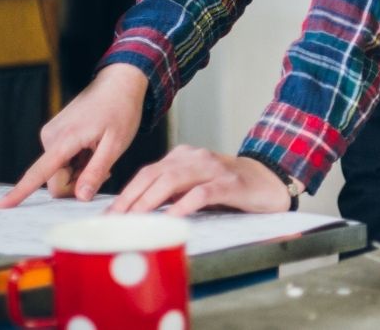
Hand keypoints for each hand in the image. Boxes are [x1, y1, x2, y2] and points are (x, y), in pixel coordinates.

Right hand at [0, 63, 146, 207]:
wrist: (119, 82)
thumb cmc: (120, 110)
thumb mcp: (115, 145)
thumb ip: (96, 172)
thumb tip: (80, 197)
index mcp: (64, 139)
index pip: (39, 173)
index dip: (21, 192)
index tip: (1, 206)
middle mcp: (50, 137)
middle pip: (55, 180)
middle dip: (78, 182)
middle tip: (103, 169)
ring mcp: (50, 134)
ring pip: (59, 171)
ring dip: (79, 171)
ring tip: (98, 153)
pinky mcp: (54, 134)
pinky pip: (61, 160)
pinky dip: (77, 162)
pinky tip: (92, 148)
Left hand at [107, 147, 292, 216]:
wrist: (270, 180)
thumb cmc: (230, 188)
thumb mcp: (195, 186)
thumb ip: (171, 194)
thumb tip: (137, 215)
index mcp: (183, 157)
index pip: (146, 173)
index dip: (125, 194)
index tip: (109, 216)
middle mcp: (194, 158)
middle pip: (154, 175)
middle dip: (131, 199)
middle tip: (115, 220)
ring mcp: (212, 169)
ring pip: (173, 180)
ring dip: (150, 201)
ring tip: (135, 219)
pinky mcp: (229, 184)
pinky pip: (202, 193)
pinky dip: (184, 205)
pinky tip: (173, 218)